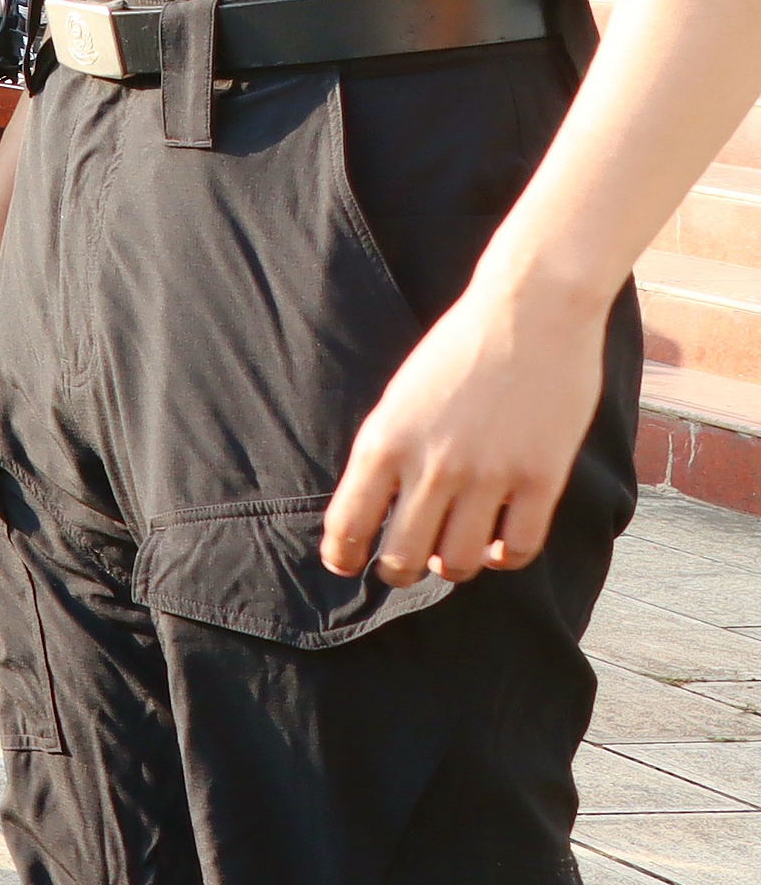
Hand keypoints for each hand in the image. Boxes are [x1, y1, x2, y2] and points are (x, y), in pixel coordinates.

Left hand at [321, 270, 606, 583]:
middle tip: (405, 567)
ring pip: (459, 563)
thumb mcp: (399, 399)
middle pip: (402, 558)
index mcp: (383, 442)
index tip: (347, 566)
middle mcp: (431, 466)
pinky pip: (518, 548)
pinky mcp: (542, 478)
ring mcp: (488, 475)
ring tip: (454, 553)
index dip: (342, 557)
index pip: (347, 525)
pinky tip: (499, 543)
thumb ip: (387, 453)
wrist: (529, 312)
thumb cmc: (458, 351)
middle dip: (398, 573)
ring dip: (453, 567)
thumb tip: (376, 511)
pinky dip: (505, 557)